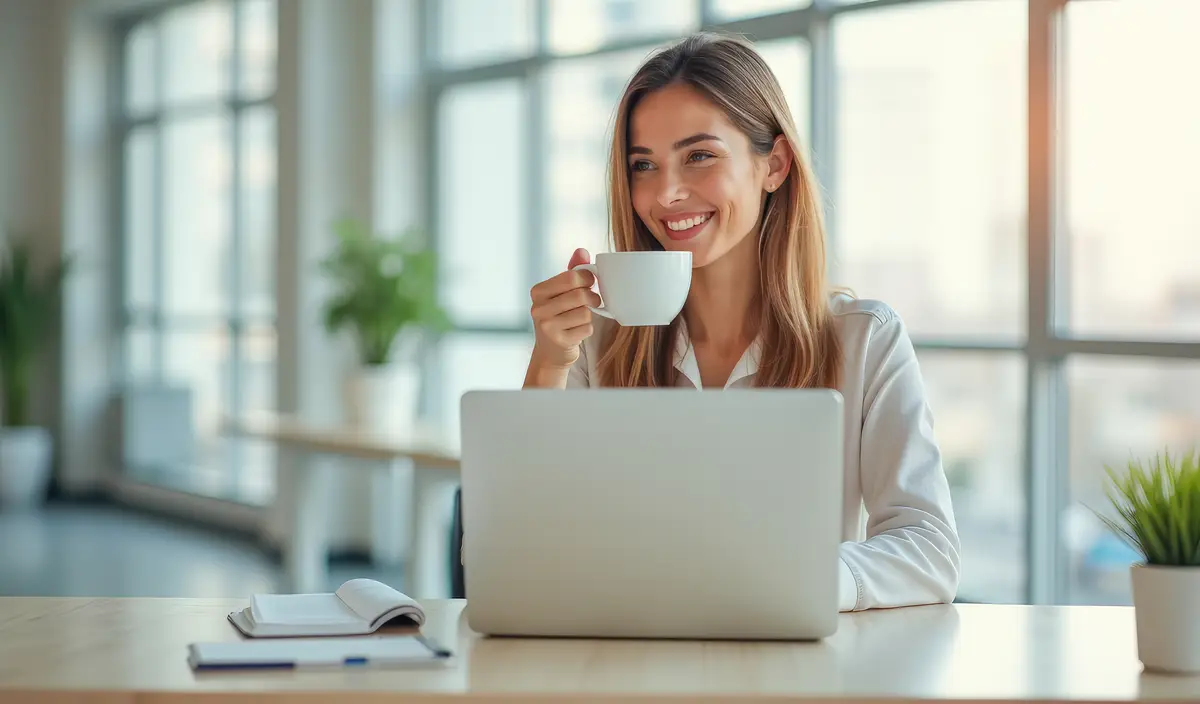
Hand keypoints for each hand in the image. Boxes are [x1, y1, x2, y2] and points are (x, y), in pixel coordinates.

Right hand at [528, 248, 601, 370]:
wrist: (551, 351)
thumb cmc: (559, 315)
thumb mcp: (561, 292)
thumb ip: (572, 270)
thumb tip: (582, 251)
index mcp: (538, 291)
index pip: (570, 277)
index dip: (587, 278)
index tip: (589, 282)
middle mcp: (538, 308)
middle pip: (580, 295)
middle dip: (592, 297)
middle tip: (592, 300)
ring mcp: (547, 327)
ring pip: (585, 312)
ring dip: (589, 315)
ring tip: (581, 317)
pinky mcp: (559, 341)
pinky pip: (587, 328)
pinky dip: (587, 328)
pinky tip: (577, 331)